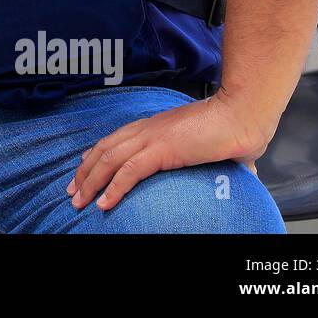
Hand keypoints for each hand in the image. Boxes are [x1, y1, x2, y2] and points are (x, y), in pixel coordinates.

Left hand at [65, 89, 275, 211]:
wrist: (244, 113)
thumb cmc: (238, 126)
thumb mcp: (221, 144)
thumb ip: (223, 156)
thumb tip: (245, 169)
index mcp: (156, 126)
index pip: (116, 139)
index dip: (97, 155)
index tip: (85, 169)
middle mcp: (147, 129)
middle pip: (104, 149)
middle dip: (85, 171)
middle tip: (72, 191)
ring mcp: (153, 138)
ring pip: (109, 161)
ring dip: (91, 182)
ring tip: (80, 201)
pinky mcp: (162, 150)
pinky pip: (129, 171)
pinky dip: (113, 188)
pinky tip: (105, 204)